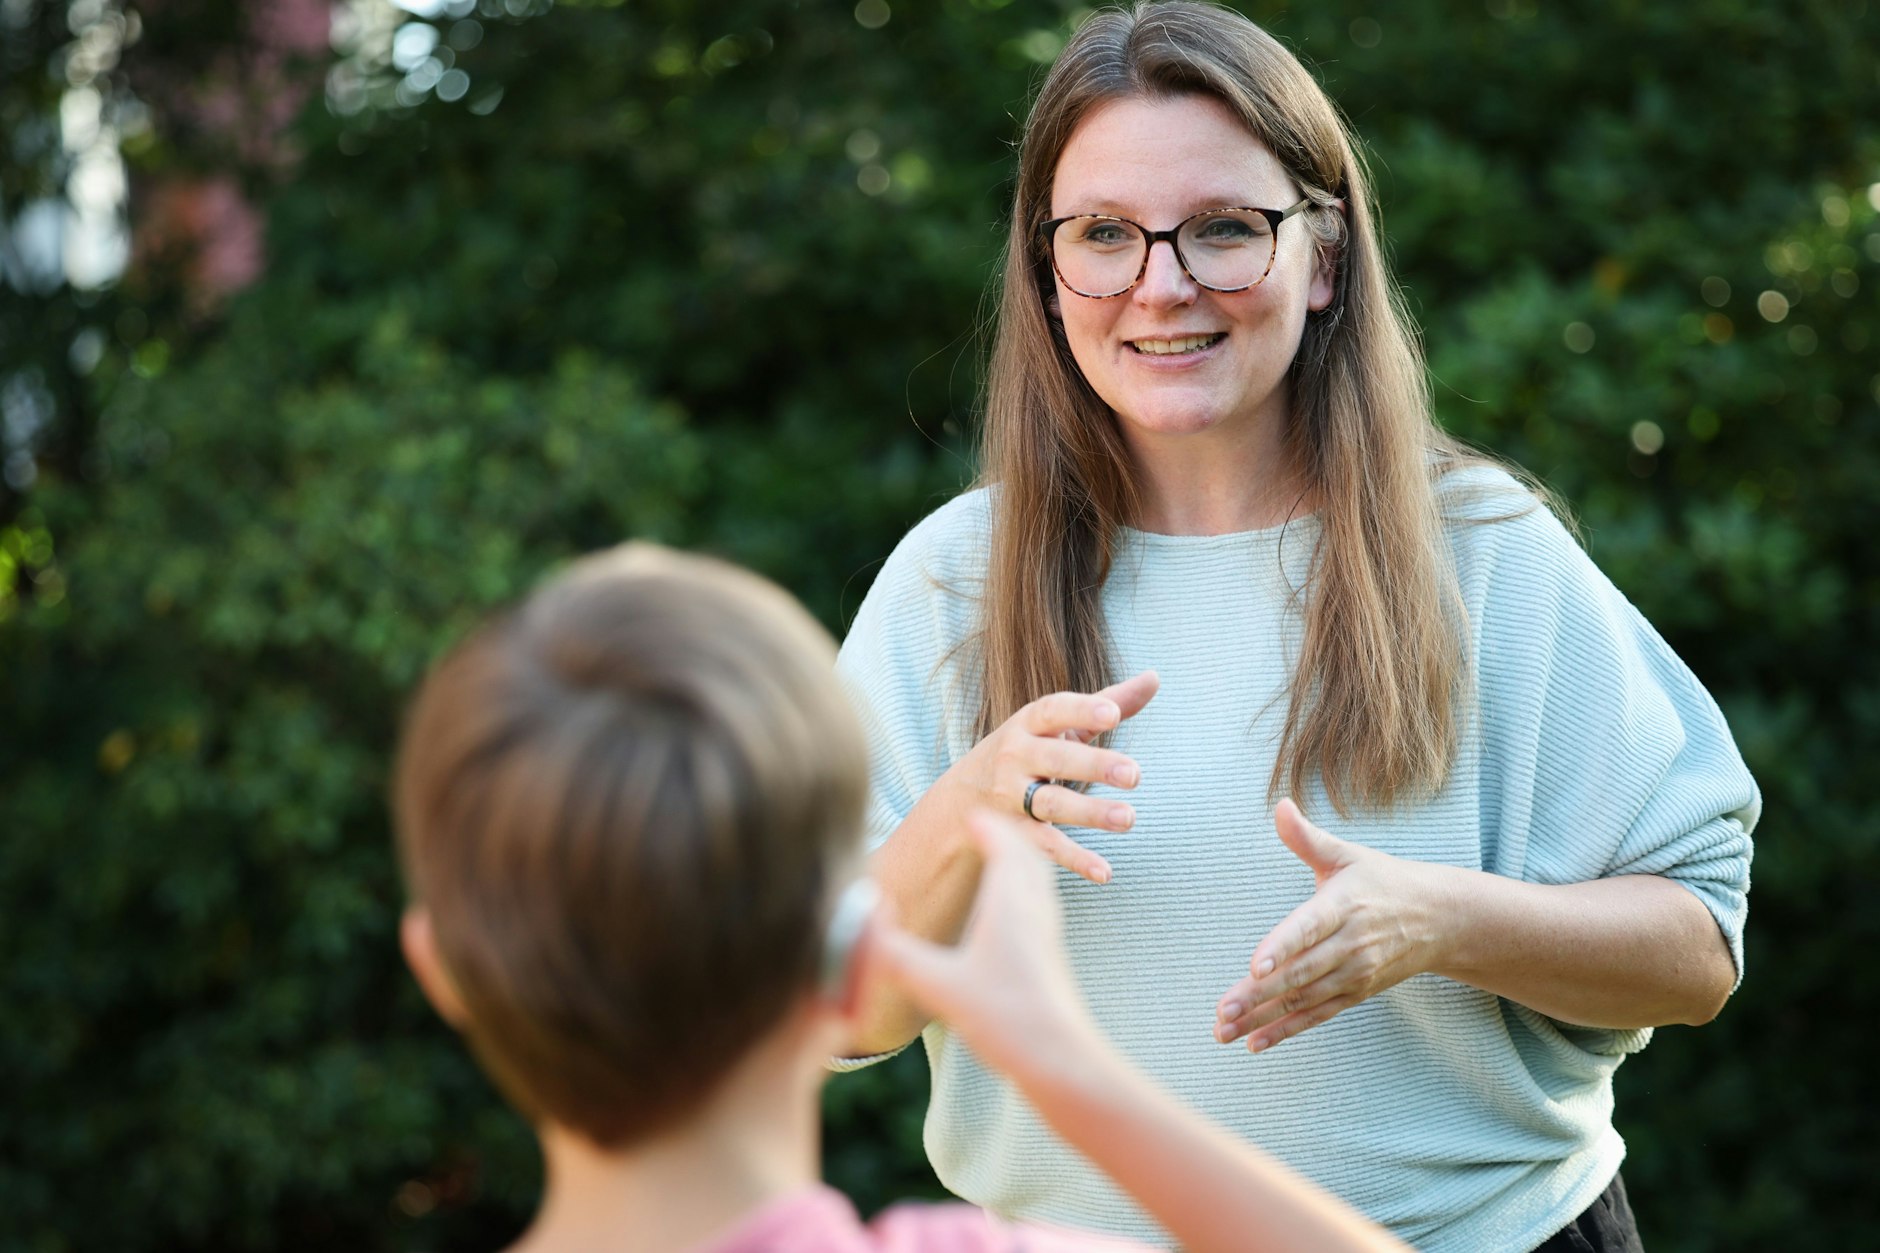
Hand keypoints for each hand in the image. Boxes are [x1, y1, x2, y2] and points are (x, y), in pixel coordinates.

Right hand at [872, 811, 1102, 1075]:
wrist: (1064, 1061)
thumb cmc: (1009, 1018)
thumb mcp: (940, 986)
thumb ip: (896, 955)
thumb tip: (857, 925)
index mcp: (1011, 902)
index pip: (1005, 843)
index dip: (986, 824)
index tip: (968, 812)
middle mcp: (1035, 909)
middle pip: (1027, 855)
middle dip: (1007, 835)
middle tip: (984, 827)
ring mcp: (1048, 934)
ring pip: (1038, 881)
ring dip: (1021, 861)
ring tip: (1000, 860)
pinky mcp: (1051, 959)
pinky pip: (1040, 906)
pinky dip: (1025, 892)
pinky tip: (1010, 917)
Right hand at [940, 670, 1157, 884]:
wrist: (961, 800)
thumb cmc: (1027, 752)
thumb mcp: (1057, 726)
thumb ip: (1107, 702)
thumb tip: (1154, 677)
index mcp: (1028, 723)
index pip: (1053, 711)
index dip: (1082, 711)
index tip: (1113, 715)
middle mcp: (1015, 756)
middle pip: (1056, 759)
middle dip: (1094, 765)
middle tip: (1135, 774)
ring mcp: (1011, 796)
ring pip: (1052, 804)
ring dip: (1090, 812)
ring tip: (1128, 818)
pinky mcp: (1013, 832)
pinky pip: (1046, 845)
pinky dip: (1075, 859)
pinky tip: (1104, 872)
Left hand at [1214, 799, 1454, 1052]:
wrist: (1438, 918)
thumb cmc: (1380, 880)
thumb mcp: (1347, 854)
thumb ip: (1307, 838)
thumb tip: (1280, 806)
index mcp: (1342, 905)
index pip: (1308, 928)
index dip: (1282, 947)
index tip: (1255, 965)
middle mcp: (1349, 944)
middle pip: (1299, 972)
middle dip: (1259, 993)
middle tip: (1222, 1010)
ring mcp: (1354, 973)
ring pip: (1303, 999)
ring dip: (1263, 1017)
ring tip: (1224, 1030)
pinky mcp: (1356, 992)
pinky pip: (1318, 1015)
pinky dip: (1287, 1030)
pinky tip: (1254, 1042)